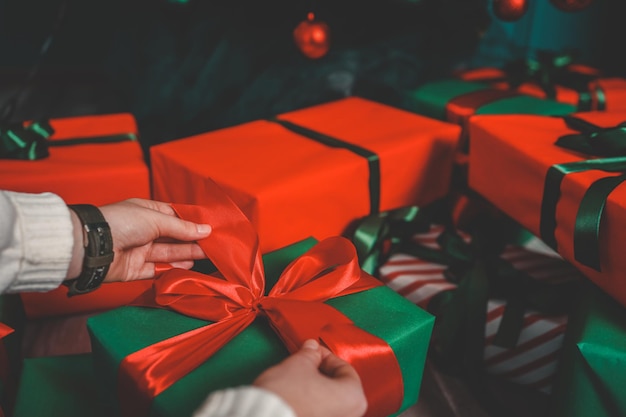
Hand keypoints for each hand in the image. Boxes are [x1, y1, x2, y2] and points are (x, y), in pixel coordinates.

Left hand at [68, 198, 210, 281]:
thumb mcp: (156, 219)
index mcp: (146, 212)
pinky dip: (172, 269)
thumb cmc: (120, 222)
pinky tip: (188, 266)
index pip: (174, 217)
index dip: (192, 222)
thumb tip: (205, 230)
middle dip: (193, 240)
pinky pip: (157, 270)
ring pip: (168, 253)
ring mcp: (139, 250)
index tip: (210, 227)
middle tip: (214, 244)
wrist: (92, 246)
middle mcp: (143, 231)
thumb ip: (182, 227)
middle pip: (173, 237)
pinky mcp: (135, 270)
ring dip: (187, 254)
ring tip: (206, 255)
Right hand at [253, 339, 366, 416]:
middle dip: (322, 373)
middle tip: (305, 363)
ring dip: (316, 389)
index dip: (326, 356)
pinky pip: (321, 413)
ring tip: (298, 381)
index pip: (345, 369)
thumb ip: (310, 354)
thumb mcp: (299, 364)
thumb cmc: (287, 395)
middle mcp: (351, 415)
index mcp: (354, 398)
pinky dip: (312, 404)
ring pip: (330, 402)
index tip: (313, 351)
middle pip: (339, 387)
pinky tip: (297, 398)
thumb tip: (312, 348)